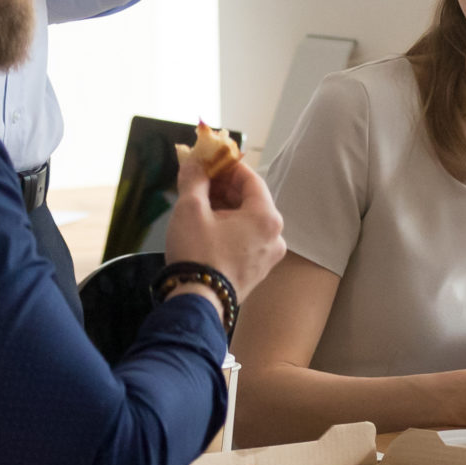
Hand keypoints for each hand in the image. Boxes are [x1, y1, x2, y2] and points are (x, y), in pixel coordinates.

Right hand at [163, 154, 285, 295]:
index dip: (228, 166)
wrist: (196, 304)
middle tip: (201, 180)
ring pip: (248, 221)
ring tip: (199, 203)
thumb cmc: (196, 253)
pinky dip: (230, 229)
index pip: (251, 179)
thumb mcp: (190, 209)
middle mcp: (275, 237)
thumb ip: (194, 179)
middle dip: (225, 188)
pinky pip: (246, 240)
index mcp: (267, 218)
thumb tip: (194, 161)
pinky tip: (208, 227)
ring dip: (226, 208)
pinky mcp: (257, 272)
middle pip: (251, 200)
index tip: (210, 160)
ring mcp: (268, 257)